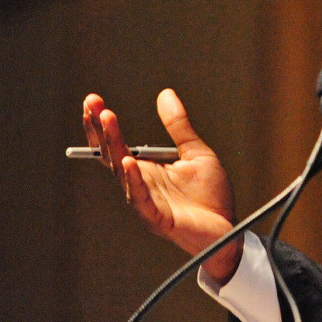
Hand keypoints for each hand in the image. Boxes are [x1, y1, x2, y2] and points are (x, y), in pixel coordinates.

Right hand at [81, 89, 241, 284]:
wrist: (228, 228)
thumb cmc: (210, 194)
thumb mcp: (196, 152)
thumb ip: (179, 126)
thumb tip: (165, 94)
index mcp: (146, 168)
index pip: (116, 144)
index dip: (103, 124)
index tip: (94, 100)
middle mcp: (140, 183)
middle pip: (112, 154)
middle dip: (101, 128)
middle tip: (94, 104)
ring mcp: (146, 201)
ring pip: (123, 172)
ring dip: (114, 146)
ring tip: (108, 119)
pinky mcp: (157, 217)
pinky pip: (141, 198)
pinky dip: (133, 180)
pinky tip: (127, 162)